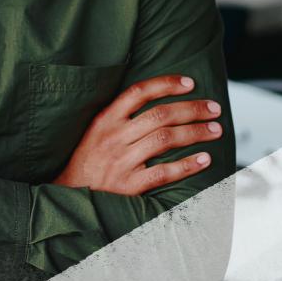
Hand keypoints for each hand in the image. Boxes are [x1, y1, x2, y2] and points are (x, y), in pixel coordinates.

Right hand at [53, 75, 222, 195]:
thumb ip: (119, 117)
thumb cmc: (85, 162)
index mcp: (105, 120)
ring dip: (196, 132)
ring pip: (166, 139)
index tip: (190, 83)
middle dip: (192, 109)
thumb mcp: (94, 132)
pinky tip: (204, 159)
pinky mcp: (129, 185)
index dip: (167, 84)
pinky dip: (187, 165)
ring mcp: (122, 161)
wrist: (66, 198)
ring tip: (215, 130)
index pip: (139, 93)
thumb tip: (156, 101)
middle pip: (160, 114)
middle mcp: (114, 137)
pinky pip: (164, 172)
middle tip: (214, 108)